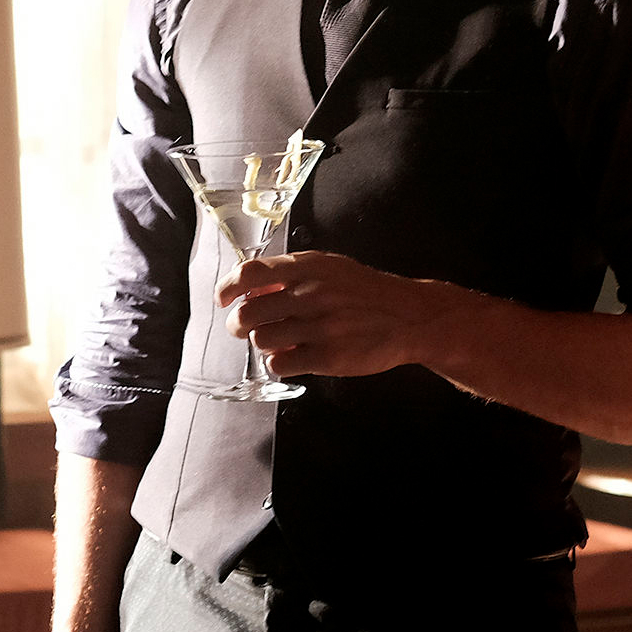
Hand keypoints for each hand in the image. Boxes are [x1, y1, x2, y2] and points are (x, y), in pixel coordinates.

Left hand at [220, 251, 447, 378]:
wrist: (409, 317)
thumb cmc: (364, 292)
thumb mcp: (330, 269)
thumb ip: (291, 274)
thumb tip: (248, 287)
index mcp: (309, 268)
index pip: (251, 274)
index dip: (228, 288)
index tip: (223, 300)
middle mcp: (312, 295)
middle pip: (249, 313)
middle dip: (240, 325)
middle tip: (244, 329)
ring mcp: (321, 327)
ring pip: (262, 341)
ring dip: (263, 344)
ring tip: (280, 341)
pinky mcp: (328, 357)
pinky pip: (281, 364)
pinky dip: (280, 363)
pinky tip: (293, 357)